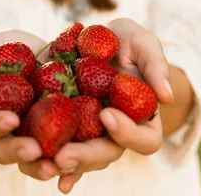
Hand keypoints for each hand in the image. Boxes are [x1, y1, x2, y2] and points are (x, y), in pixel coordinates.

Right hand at [0, 30, 61, 182]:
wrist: (52, 52)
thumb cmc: (13, 50)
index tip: (11, 118)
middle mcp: (8, 131)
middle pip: (4, 151)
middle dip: (17, 152)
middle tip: (34, 150)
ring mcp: (33, 138)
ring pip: (30, 163)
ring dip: (40, 168)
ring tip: (56, 166)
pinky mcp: (59, 142)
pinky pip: (61, 160)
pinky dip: (68, 170)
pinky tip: (74, 173)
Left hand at [52, 18, 172, 192]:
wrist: (94, 38)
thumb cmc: (127, 41)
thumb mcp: (143, 44)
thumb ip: (155, 65)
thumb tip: (166, 96)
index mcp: (143, 119)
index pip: (145, 140)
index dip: (128, 133)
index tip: (107, 113)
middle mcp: (117, 133)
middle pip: (107, 154)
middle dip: (86, 156)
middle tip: (63, 155)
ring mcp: (91, 133)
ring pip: (81, 158)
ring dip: (63, 163)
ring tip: (45, 162)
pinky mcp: (65, 127)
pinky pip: (57, 147)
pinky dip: (45, 160)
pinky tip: (34, 164)